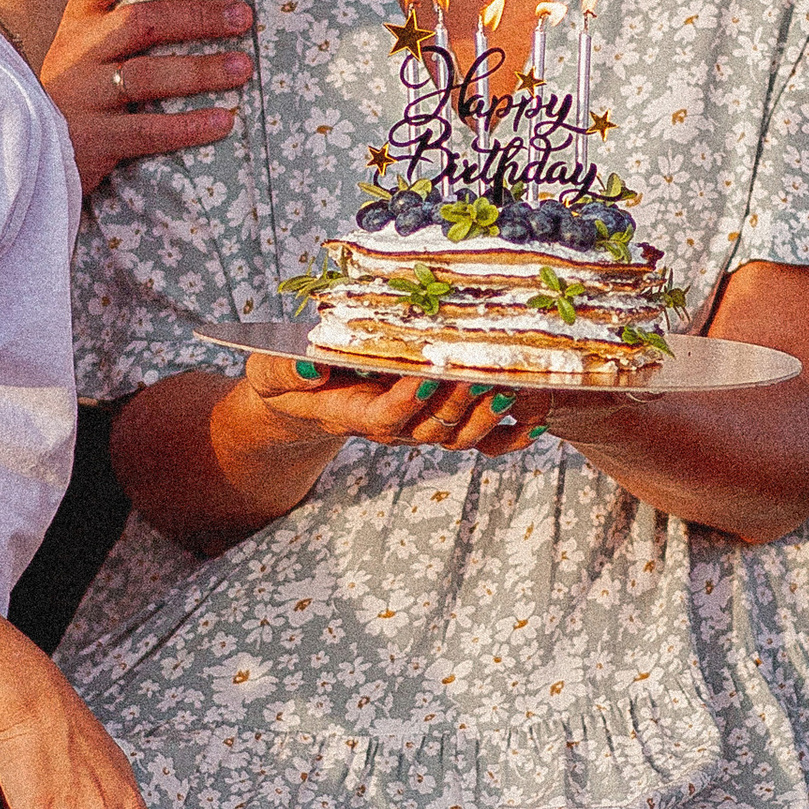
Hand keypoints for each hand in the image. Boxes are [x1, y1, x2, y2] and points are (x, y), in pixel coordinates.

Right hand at [44, 0, 255, 188]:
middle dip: (197, 17)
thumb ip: (102, 24)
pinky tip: (223, 121)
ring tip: (242, 67)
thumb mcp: (65, 49)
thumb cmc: (54, 94)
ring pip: (148, 75)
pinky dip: (188, 126)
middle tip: (242, 16)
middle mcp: (75, 52)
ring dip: (201, 70)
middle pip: (143, 23)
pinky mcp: (90, 139)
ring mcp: (82, 95)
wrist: (13, 148)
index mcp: (71, 23)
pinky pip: (147, 130)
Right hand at [242, 351, 558, 462]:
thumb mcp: (271, 370)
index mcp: (353, 414)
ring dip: (489, 416)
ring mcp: (417, 427)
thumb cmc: (287, 377)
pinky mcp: (435, 421)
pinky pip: (477, 440)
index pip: (385, 416)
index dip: (408, 400)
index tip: (426, 373)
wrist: (308, 394)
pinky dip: (509, 436)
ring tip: (515, 387)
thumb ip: (284, 371)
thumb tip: (311, 368)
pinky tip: (538, 423)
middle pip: (432, 426)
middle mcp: (392, 426)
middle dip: (461, 402)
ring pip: (459, 434)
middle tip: (486, 371)